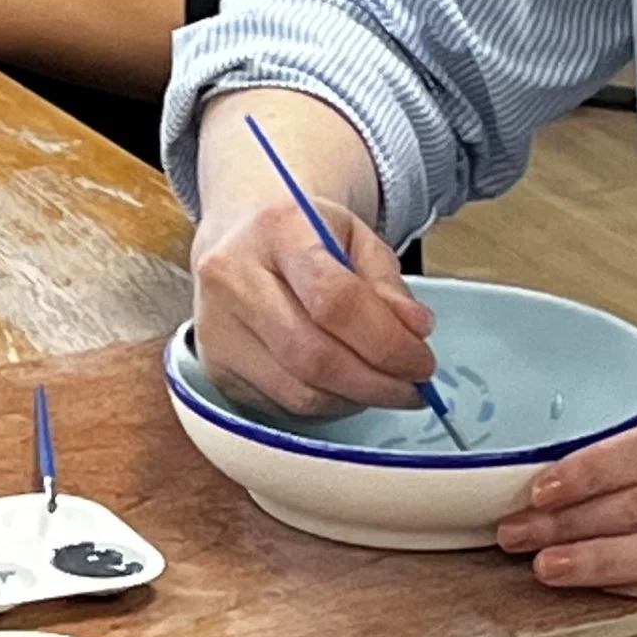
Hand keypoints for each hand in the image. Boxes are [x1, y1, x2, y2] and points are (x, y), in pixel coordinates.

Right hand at [190, 193, 437, 415]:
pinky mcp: (214, 368)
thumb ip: (387, 283)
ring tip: (382, 387)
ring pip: (297, 391)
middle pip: (313, 355)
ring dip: (353, 399)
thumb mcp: (353, 236)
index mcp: (276, 230)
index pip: (335, 300)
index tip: (422, 362)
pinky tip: (342, 387)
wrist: (238, 238)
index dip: (387, 342)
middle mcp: (233, 279)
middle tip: (412, 389)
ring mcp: (216, 329)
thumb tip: (415, 332)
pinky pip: (280, 405)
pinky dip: (324, 405)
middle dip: (375, 383)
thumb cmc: (302, 237)